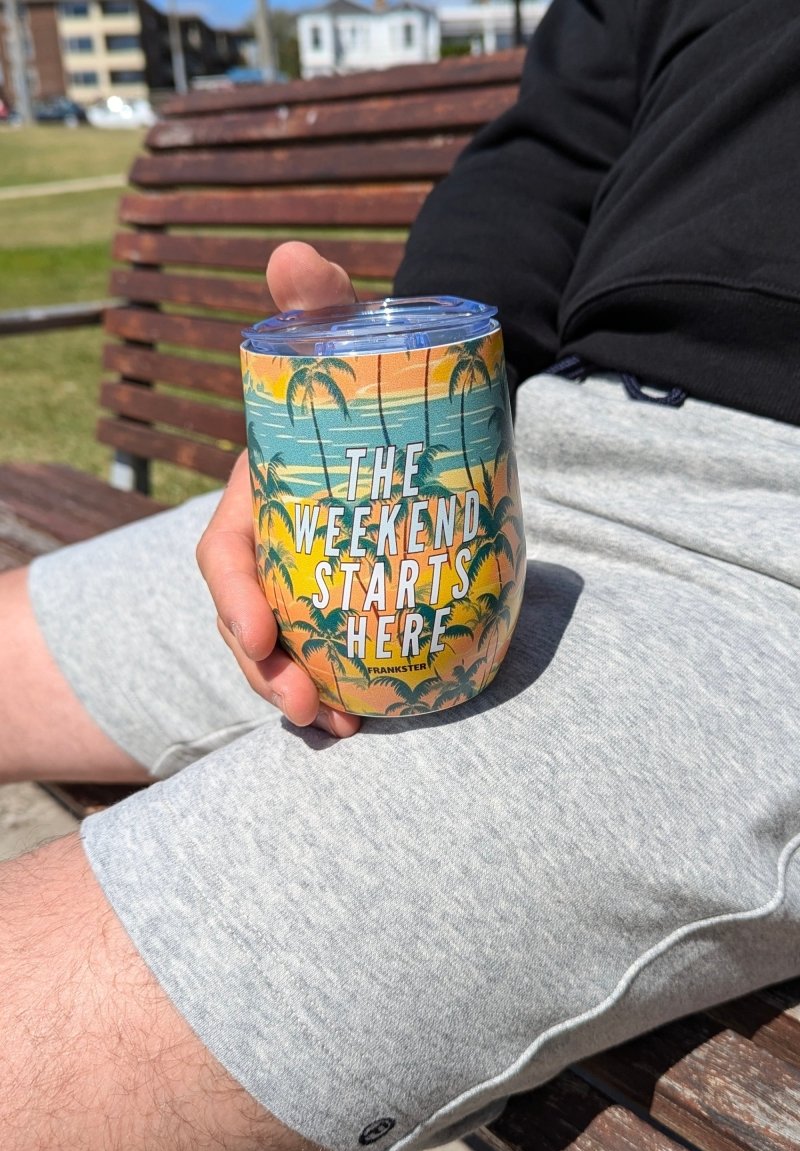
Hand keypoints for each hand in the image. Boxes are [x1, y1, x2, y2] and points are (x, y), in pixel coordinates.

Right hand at [196, 242, 359, 737]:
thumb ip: (317, 307)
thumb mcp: (337, 346)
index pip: (228, 557)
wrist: (407, 420)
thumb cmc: (359, 386)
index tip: (257, 637)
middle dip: (267, 673)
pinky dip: (343, 692)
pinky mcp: (346, 604)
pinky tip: (368, 718)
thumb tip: (291, 256)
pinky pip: (330, 659)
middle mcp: (277, 551)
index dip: (234, 601)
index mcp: (256, 501)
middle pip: (252, 624)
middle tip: (308, 704)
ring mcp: (309, 583)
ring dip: (303, 698)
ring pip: (288, 655)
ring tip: (343, 726)